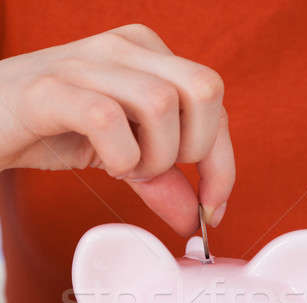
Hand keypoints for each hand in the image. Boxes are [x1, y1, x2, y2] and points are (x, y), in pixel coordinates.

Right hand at [0, 24, 234, 234]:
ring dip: (153, 157)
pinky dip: (119, 156)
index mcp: (149, 56)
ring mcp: (88, 62)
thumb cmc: (55, 129)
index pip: (214, 101)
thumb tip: (199, 217)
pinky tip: (107, 163)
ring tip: (125, 167)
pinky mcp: (51, 89)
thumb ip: (163, 182)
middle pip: (205, 91)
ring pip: (162, 104)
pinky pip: (108, 120)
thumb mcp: (123, 155)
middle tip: (157, 172)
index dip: (222, 163)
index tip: (212, 208)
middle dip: (193, 151)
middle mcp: (125, 49)